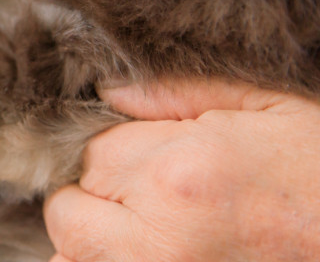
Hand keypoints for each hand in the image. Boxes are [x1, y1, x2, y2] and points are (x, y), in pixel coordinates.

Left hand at [44, 78, 319, 260]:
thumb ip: (175, 95)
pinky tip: (157, 247)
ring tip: (151, 228)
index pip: (91, 153)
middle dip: (94, 197)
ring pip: (76, 254)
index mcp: (180, 173)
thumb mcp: (268, 109)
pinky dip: (109, 261)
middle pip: (69, 209)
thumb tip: (108, 92)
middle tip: (147, 195)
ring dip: (97, 238)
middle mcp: (159, 237)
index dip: (115, 152)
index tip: (149, 157)